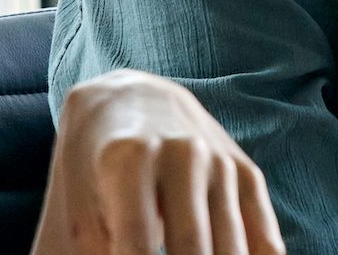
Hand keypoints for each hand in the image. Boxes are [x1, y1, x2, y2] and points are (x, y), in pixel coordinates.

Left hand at [36, 69, 285, 254]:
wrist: (129, 98)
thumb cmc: (90, 168)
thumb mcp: (71, 207)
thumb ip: (79, 254)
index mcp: (128, 158)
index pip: (137, 244)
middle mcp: (183, 153)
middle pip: (192, 249)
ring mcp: (221, 163)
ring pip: (232, 249)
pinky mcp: (247, 174)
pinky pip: (266, 239)